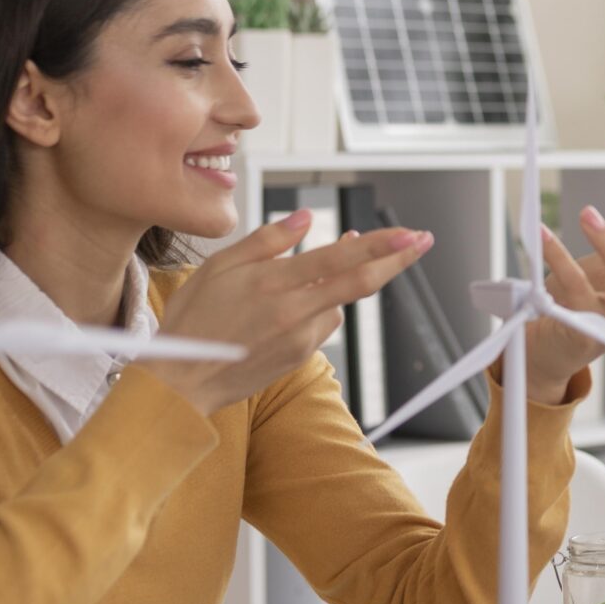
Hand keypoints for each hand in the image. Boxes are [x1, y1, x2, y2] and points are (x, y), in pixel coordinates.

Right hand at [144, 209, 432, 417]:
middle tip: (424, 239)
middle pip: (361, 282)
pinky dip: (323, 306)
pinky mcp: (300, 356)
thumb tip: (304, 219)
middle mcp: (294, 311)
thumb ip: (265, 241)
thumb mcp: (218, 267)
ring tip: (348, 256)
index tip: (410, 233)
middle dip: (398, 259)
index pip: (340, 259)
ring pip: (340, 302)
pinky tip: (301, 300)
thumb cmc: (193, 320)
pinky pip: (323, 324)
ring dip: (350, 280)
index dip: (380, 245)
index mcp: (273, 283)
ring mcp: (300, 338)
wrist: (181, 384)